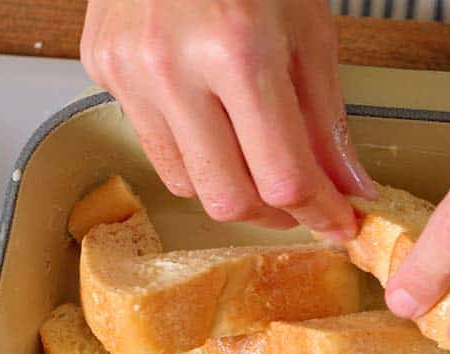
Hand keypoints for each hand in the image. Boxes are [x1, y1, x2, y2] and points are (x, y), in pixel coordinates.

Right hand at [81, 0, 375, 240]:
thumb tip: (348, 188)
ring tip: (259, 161)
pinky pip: (153, 142)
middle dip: (274, 214)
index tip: (338, 224)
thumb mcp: (310, 33)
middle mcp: (173, 66)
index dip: (318, 214)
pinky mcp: (102, 69)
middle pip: (226, 198)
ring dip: (231, 187)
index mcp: (238, 51)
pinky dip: (192, 149)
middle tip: (302, 204)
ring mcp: (129, 70)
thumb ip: (326, 123)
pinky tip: (214, 120)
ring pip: (184, 182)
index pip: (282, 177)